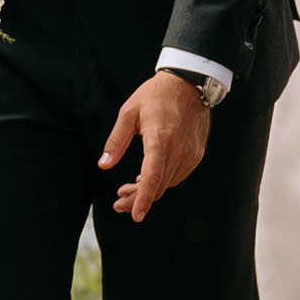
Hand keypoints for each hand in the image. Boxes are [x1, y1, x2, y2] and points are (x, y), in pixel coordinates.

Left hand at [98, 72, 210, 220]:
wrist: (189, 84)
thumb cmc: (155, 96)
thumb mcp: (129, 113)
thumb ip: (116, 141)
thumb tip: (103, 165)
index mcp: (160, 139)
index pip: (152, 177)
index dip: (142, 199)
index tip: (135, 216)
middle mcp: (178, 150)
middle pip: (158, 186)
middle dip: (137, 199)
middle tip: (118, 202)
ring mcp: (190, 154)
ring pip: (167, 184)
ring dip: (148, 191)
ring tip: (127, 189)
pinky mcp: (196, 155)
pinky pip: (177, 176)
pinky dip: (162, 182)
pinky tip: (147, 179)